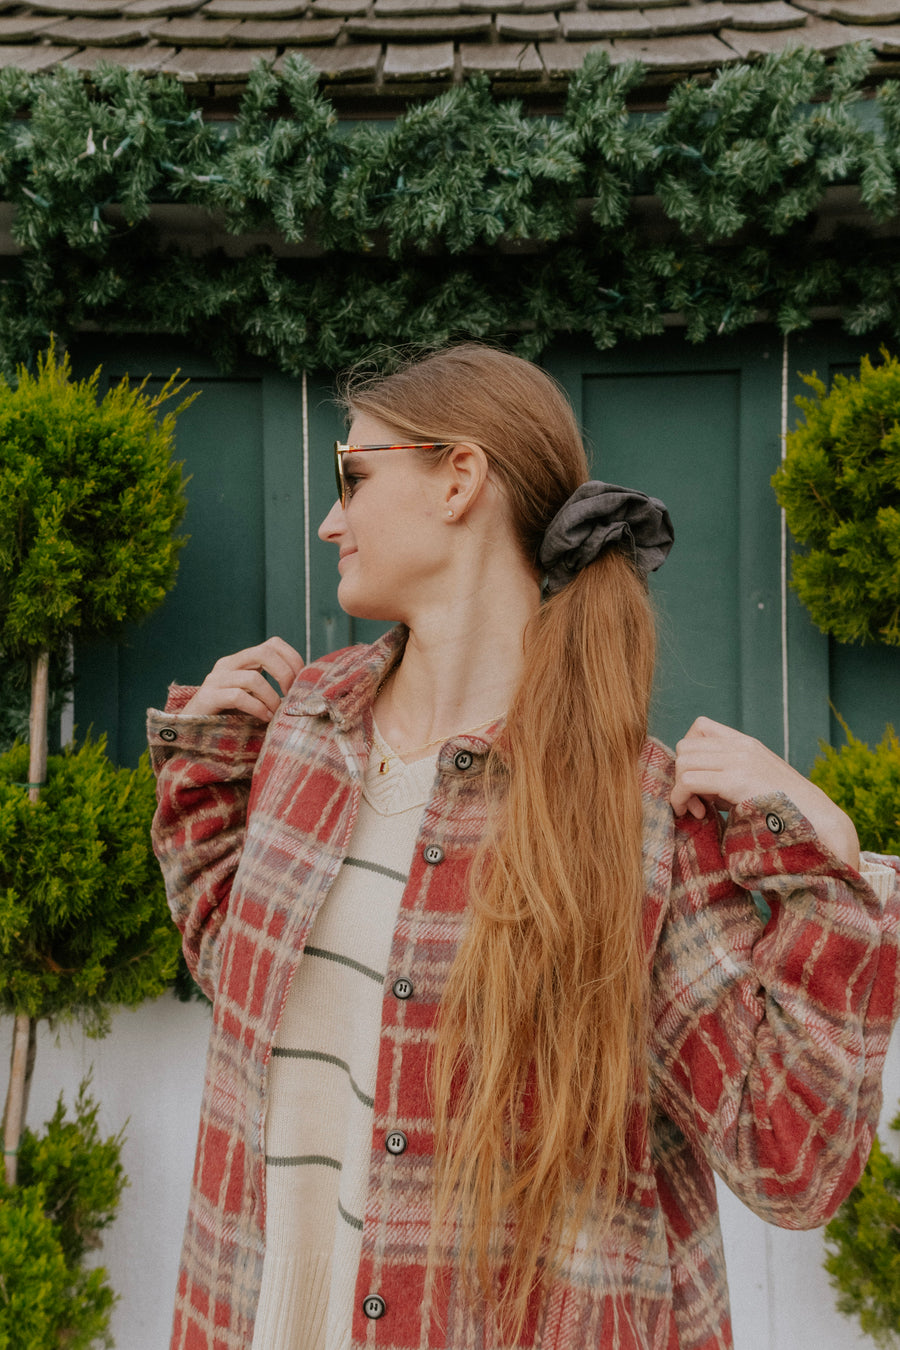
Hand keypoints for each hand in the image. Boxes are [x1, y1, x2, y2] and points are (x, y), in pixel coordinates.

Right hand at [182, 637, 304, 721]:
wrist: (192, 732)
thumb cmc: (230, 717)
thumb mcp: (253, 697)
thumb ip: (271, 689)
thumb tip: (305, 691)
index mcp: (241, 661)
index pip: (273, 644)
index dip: (293, 659)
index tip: (302, 682)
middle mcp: (227, 665)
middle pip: (264, 652)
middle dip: (285, 674)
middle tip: (292, 696)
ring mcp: (215, 680)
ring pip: (252, 678)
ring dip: (272, 698)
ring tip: (276, 714)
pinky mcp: (207, 698)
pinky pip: (238, 696)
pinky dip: (257, 708)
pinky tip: (264, 718)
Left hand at [670, 716, 859, 868]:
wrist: (817, 821)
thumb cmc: (785, 809)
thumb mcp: (753, 783)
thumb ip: (726, 775)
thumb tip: (691, 785)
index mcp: (746, 743)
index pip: (700, 727)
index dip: (690, 754)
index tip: (698, 782)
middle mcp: (742, 746)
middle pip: (686, 746)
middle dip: (681, 775)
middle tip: (695, 802)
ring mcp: (740, 761)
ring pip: (683, 762)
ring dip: (680, 789)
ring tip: (698, 810)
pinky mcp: (736, 781)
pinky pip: (688, 781)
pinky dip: (681, 799)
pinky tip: (696, 815)